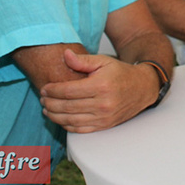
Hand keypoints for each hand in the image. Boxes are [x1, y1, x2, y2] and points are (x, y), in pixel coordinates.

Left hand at [39, 49, 158, 132]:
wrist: (142, 88)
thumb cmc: (121, 73)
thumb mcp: (103, 61)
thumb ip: (83, 60)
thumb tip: (65, 55)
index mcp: (101, 85)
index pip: (69, 91)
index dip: (53, 90)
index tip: (44, 88)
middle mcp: (103, 103)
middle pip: (67, 107)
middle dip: (50, 103)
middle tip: (42, 99)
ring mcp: (104, 117)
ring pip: (71, 120)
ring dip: (55, 116)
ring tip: (46, 109)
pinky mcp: (105, 125)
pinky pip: (80, 129)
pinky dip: (66, 126)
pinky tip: (60, 119)